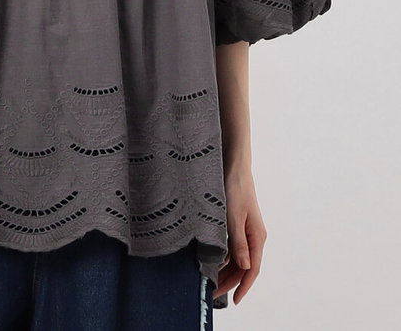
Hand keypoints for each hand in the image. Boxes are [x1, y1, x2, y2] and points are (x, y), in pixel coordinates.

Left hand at [213, 165, 266, 304]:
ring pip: (238, 258)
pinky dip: (224, 257)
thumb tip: (244, 268)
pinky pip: (233, 247)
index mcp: (257, 237)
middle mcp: (254, 237)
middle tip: (213, 292)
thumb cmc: (235, 189)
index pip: (252, 269)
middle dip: (231, 281)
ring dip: (226, 270)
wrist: (234, 167)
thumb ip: (238, 242)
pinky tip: (213, 261)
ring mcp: (246, 231)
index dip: (244, 286)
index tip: (235, 300)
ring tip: (211, 280)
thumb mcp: (233, 217)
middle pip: (244, 267)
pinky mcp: (237, 224)